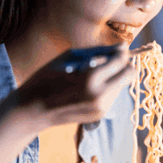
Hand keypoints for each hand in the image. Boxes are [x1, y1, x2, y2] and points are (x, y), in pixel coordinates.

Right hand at [15, 43, 135, 127]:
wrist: (33, 109)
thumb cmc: (48, 77)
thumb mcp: (71, 56)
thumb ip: (99, 51)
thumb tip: (123, 46)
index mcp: (91, 78)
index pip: (121, 61)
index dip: (121, 53)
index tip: (116, 49)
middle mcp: (100, 95)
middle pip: (130, 75)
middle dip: (123, 66)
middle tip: (109, 62)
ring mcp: (101, 108)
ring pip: (122, 86)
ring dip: (113, 78)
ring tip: (91, 77)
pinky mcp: (99, 115)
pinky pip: (112, 96)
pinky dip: (105, 89)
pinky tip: (87, 88)